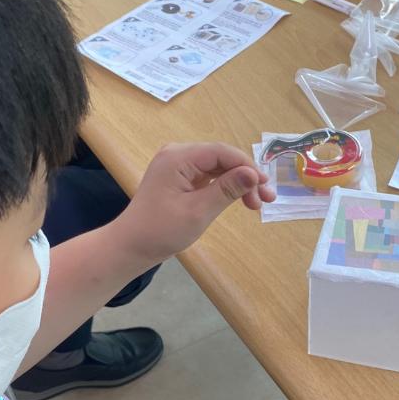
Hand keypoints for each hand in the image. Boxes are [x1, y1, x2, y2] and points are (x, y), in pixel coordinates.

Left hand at [115, 142, 273, 262]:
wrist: (131, 246)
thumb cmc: (161, 231)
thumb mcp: (198, 211)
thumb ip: (227, 190)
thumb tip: (254, 174)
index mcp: (179, 157)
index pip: (222, 152)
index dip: (248, 167)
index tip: (265, 189)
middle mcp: (178, 154)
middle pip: (222, 159)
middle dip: (246, 177)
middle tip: (266, 201)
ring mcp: (178, 166)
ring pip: (218, 168)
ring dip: (238, 184)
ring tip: (257, 204)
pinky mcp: (179, 178)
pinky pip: (209, 177)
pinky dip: (225, 188)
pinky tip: (240, 199)